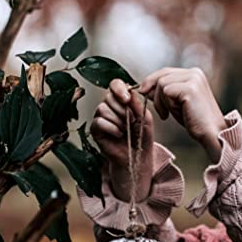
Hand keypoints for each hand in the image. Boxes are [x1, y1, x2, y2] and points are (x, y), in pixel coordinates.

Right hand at [91, 79, 154, 200]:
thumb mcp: (145, 118)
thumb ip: (137, 104)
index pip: (115, 85)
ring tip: (125, 130)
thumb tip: (129, 90)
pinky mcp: (96, 129)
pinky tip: (118, 135)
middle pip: (109, 96)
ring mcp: (101, 117)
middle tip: (131, 122)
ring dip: (118, 121)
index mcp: (122, 101)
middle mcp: (110, 107)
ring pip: (103, 108)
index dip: (119, 89)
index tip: (127, 99)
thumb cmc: (141, 138)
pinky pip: (100, 121)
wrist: (137, 156)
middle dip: (123, 110)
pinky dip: (112, 128)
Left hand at [139, 67, 226, 162]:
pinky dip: (167, 105)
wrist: (212, 134)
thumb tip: (144, 88)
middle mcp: (194, 73)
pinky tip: (177, 114)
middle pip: (162, 75)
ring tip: (171, 114)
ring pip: (161, 84)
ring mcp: (193, 79)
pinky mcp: (190, 88)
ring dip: (162, 102)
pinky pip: (166, 92)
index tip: (144, 93)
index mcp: (194, 74)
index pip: (166, 72)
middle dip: (152, 91)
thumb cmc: (196, 122)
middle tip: (157, 108)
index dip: (152, 82)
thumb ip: (166, 93)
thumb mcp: (178, 103)